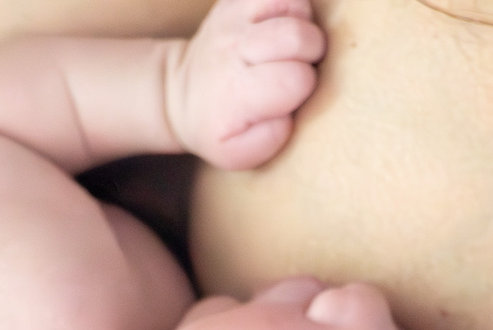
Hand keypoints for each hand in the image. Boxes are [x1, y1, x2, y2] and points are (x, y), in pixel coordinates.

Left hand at [167, 0, 325, 169]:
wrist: (180, 92)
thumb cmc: (217, 125)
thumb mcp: (238, 153)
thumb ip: (271, 137)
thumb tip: (290, 108)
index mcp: (238, 90)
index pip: (296, 79)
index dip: (306, 86)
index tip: (293, 93)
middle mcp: (234, 48)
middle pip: (298, 36)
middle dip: (312, 53)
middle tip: (299, 67)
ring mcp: (233, 18)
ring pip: (293, 5)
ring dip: (303, 25)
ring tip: (290, 47)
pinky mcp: (235, 0)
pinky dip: (292, 6)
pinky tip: (281, 26)